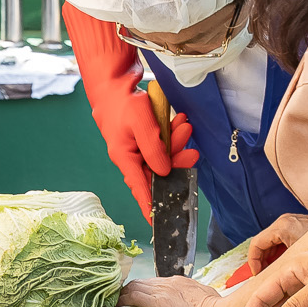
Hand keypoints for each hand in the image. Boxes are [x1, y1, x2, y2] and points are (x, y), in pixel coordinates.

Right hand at [62, 3, 190, 221]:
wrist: (114, 83)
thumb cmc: (123, 103)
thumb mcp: (141, 124)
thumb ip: (154, 149)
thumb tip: (164, 171)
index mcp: (125, 158)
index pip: (140, 189)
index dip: (150, 206)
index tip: (159, 223)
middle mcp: (131, 157)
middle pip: (159, 171)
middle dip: (178, 161)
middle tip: (193, 153)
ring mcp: (138, 147)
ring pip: (164, 155)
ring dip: (177, 143)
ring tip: (185, 126)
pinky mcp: (145, 137)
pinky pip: (163, 142)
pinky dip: (173, 134)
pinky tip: (179, 122)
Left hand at [119, 275, 234, 306]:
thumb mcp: (206, 301)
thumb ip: (195, 301)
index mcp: (180, 282)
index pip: (153, 283)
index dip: (141, 289)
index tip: (134, 298)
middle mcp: (169, 283)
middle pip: (140, 282)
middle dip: (128, 291)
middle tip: (120, 302)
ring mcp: (163, 291)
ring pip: (134, 287)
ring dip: (123, 295)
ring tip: (115, 305)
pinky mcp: (158, 302)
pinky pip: (133, 297)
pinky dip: (123, 301)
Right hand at [247, 213, 307, 271]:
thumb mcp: (303, 262)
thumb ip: (283, 270)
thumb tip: (271, 287)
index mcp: (282, 227)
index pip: (256, 244)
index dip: (253, 262)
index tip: (257, 275)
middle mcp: (285, 222)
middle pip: (264, 243)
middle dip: (263, 261)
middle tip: (265, 277)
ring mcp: (293, 223)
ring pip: (273, 242)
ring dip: (272, 258)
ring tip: (276, 273)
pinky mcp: (301, 227)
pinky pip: (283, 240)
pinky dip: (282, 253)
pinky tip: (289, 265)